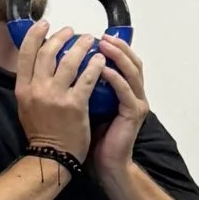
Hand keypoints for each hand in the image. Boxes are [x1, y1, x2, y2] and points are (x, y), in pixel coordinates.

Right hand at [16, 21, 108, 161]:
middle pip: (48, 53)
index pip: (26, 53)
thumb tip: (37, 62)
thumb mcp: (25, 106)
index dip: (35, 35)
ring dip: (81, 46)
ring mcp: (56, 97)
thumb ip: (30, 85)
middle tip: (72, 31)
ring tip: (90, 40)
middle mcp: (37, 90)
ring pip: (69, 61)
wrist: (52, 157)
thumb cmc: (41, 132)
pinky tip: (101, 60)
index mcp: (22, 89)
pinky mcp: (75, 105)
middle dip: (61, 37)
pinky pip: (87, 79)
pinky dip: (94, 66)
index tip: (45, 25)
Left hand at [84, 34, 150, 177]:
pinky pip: (125, 91)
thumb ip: (84, 86)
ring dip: (117, 55)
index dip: (113, 46)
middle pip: (132, 61)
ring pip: (132, 72)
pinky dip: (114, 77)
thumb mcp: (86, 106)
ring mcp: (136, 103)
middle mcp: (134, 94)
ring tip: (102, 44)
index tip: (95, 35)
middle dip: (117, 45)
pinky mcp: (133, 114)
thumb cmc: (93, 137)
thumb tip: (62, 66)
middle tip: (99, 35)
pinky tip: (102, 68)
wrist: (105, 164)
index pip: (123, 61)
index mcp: (124, 91)